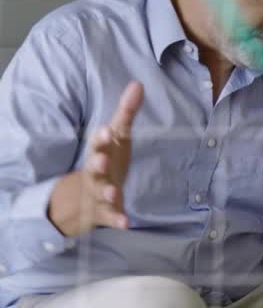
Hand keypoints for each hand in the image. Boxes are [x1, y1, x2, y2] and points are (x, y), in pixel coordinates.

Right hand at [48, 82, 143, 236]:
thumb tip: (138, 84)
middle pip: (93, 167)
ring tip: (112, 192)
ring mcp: (96, 193)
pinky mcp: (102, 212)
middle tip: (101, 160)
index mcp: (99, 152)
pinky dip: (116, 219)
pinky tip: (125, 223)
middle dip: (97, 162)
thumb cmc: (105, 161)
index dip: (102, 138)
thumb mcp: (116, 138)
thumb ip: (126, 114)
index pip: (99, 143)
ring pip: (99, 192)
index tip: (106, 131)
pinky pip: (109, 217)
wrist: (80, 198)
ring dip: (105, 191)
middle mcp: (95, 172)